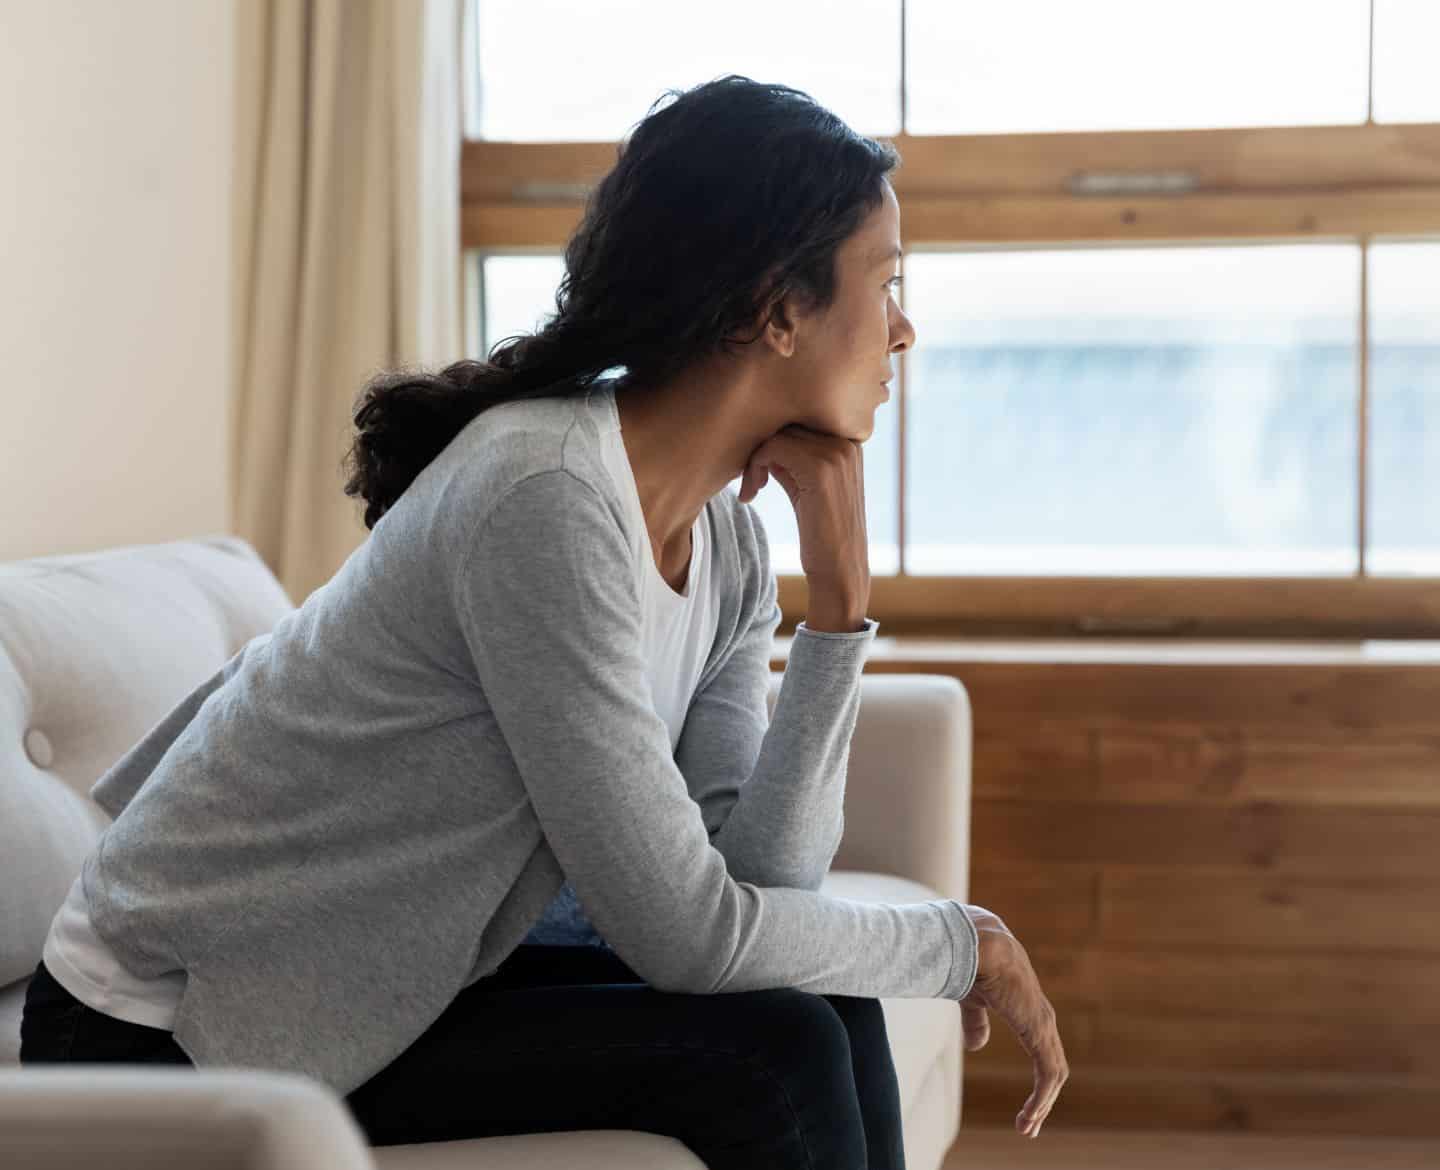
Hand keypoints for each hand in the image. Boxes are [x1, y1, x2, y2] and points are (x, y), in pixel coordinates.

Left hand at [737, 423, 869, 621]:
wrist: (840, 570)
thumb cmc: (822, 533)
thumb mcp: (809, 486)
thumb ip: (795, 457)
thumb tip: (764, 433)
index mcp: (850, 441)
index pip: (801, 416)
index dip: (774, 439)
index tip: (762, 470)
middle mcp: (848, 440)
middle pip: (787, 421)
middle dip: (761, 448)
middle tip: (752, 482)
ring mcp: (837, 452)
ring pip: (776, 433)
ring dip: (754, 460)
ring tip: (752, 489)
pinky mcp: (820, 468)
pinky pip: (772, 448)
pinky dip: (754, 468)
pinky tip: (752, 494)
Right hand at [959, 905, 1068, 1139]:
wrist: (978, 946)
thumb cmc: (972, 964)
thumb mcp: (972, 1000)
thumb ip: (977, 1022)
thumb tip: (977, 1046)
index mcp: (1027, 1007)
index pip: (1042, 1048)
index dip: (1036, 1077)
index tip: (1024, 1103)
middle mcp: (1041, 1018)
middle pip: (1052, 1065)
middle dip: (1042, 1098)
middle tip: (1027, 1124)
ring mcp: (1043, 1025)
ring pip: (1053, 1074)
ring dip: (1042, 1104)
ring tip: (1026, 1127)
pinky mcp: (1040, 1033)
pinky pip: (1049, 1074)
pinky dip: (1041, 1099)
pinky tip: (1028, 1116)